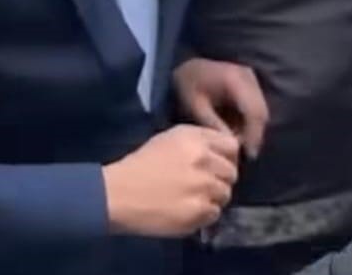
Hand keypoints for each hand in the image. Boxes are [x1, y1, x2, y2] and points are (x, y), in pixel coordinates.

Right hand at [102, 125, 239, 236]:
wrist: (120, 193)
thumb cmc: (141, 164)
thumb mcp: (168, 140)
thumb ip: (198, 142)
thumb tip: (220, 154)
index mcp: (193, 138)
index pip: (231, 145)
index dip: (225, 156)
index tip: (216, 164)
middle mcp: (203, 159)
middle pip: (231, 172)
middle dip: (219, 178)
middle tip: (201, 184)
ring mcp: (203, 186)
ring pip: (225, 194)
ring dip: (212, 197)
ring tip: (192, 198)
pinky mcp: (200, 211)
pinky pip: (215, 213)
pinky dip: (204, 214)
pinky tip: (186, 209)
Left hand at [174, 58, 269, 159]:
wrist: (187, 64)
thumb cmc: (187, 84)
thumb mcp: (194, 105)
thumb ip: (213, 124)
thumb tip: (232, 145)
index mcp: (233, 80)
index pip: (253, 111)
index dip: (254, 134)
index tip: (249, 154)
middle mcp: (247, 76)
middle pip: (261, 111)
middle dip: (255, 134)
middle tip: (244, 152)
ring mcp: (251, 77)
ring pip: (261, 109)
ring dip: (253, 128)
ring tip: (238, 142)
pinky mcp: (250, 80)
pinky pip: (257, 104)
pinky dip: (250, 119)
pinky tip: (238, 129)